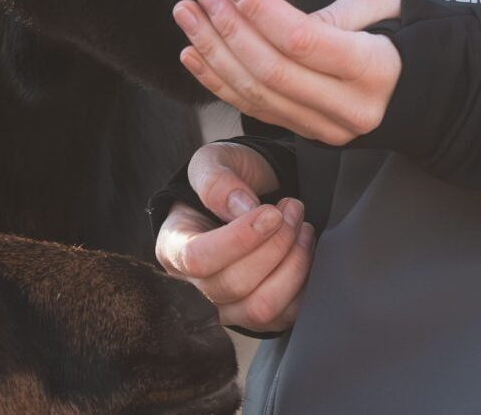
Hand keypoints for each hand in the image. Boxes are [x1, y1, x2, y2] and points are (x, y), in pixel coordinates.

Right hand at [154, 141, 313, 331]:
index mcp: (175, 247)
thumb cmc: (227, 180)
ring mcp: (228, 308)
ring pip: (261, 307)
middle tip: (293, 208)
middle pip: (234, 285)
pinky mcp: (260, 318)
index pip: (198, 260)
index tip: (272, 212)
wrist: (250, 195)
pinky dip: (305, 282)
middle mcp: (197, 287)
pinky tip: (305, 249)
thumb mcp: (213, 161)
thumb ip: (217, 180)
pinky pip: (286, 315)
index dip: (240, 239)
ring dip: (293, 263)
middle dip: (275, 243)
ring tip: (302, 227)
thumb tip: (241, 208)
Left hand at [174, 0, 402, 145]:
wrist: (428, 93)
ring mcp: (324, 128)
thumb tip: (283, 19)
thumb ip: (338, 10)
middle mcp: (347, 107)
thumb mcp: (385, 5)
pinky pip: (254, 111)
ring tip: (187, 15)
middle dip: (228, 29)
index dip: (261, 11)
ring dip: (213, 53)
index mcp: (373, 68)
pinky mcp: (306, 136)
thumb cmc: (406, 34)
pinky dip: (218, 83)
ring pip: (256, 96)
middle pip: (272, 71)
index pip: (304, 41)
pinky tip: (194, 54)